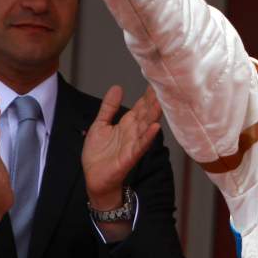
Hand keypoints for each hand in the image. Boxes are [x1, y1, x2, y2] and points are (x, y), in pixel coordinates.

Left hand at [82, 85, 161, 209]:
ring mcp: (133, 143)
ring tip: (162, 102)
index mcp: (127, 123)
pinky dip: (148, 136)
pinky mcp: (130, 156)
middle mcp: (133, 131)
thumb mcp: (100, 125)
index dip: (148, 94)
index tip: (157, 80)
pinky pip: (141, 145)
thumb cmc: (99, 154)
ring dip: (154, 115)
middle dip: (154, 100)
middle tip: (164, 86)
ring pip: (147, 126)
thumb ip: (109, 107)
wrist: (94, 178)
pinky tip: (155, 127)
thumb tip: (117, 87)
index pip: (141, 105)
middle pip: (146, 113)